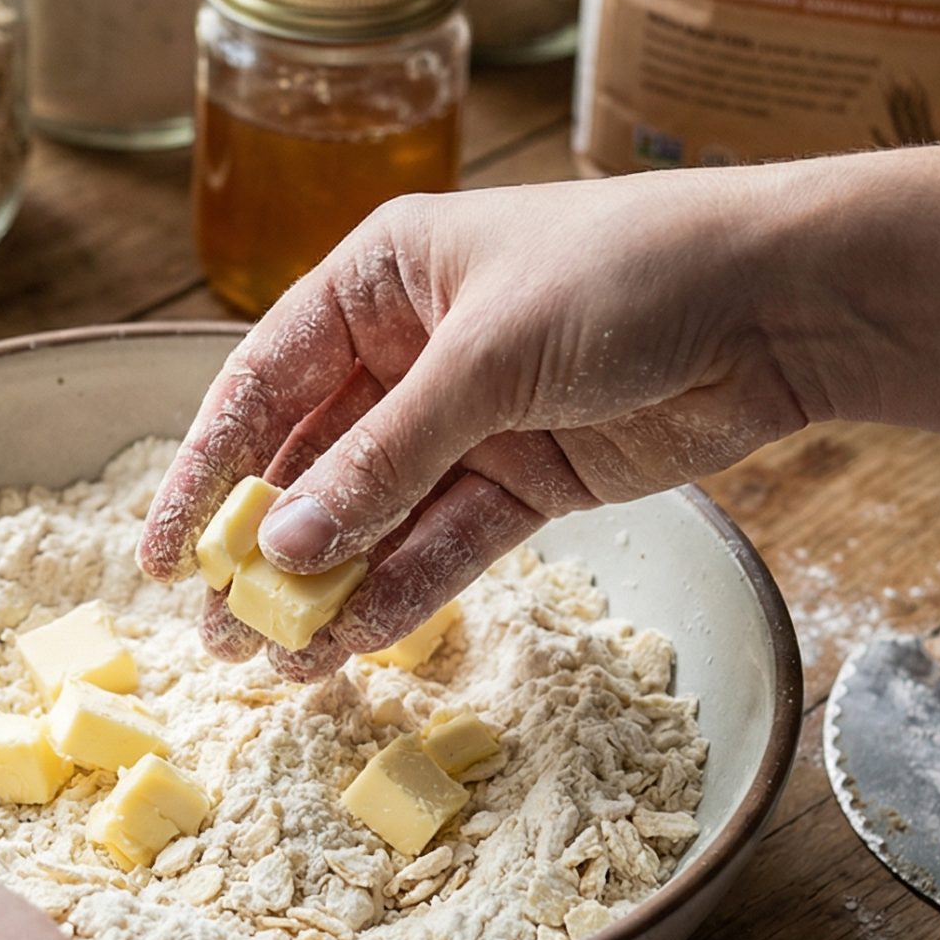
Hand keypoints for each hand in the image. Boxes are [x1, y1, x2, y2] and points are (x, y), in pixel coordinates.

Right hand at [139, 173, 827, 679]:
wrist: (779, 303)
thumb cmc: (625, 275)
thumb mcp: (486, 357)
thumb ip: (386, 458)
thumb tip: (288, 549)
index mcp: (380, 280)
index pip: (264, 382)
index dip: (207, 468)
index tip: (161, 552)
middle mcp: (413, 349)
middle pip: (313, 462)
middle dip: (263, 550)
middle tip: (215, 636)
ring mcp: (472, 419)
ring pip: (376, 516)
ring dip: (329, 588)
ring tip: (276, 664)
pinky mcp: (532, 478)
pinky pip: (448, 543)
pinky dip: (405, 592)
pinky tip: (358, 644)